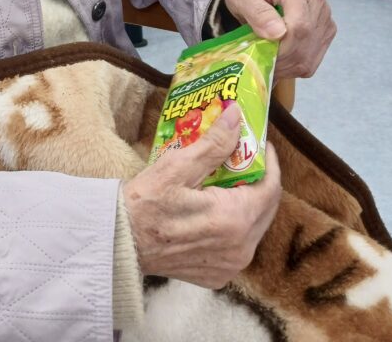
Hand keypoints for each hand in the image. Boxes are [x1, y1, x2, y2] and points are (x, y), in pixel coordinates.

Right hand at [122, 105, 281, 287]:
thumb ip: (214, 144)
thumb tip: (236, 116)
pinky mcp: (218, 275)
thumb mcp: (178, 166)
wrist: (120, 243)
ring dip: (247, 202)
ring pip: (254, 227)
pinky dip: (234, 225)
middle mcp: (241, 249)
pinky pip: (238, 245)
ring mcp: (230, 265)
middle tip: (243, 158)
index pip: (271, 187)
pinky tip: (214, 209)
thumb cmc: (145, 202)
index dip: (269, 162)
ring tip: (228, 181)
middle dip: (259, 180)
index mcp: (234, 220)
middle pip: (266, 208)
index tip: (260, 142)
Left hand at [223, 0, 335, 77]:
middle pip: (306, 39)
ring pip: (311, 53)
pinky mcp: (326, 32)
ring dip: (287, 65)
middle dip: (282, 57)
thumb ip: (257, 11)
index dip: (283, 45)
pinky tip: (278, 61)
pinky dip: (293, 66)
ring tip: (267, 60)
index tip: (263, 52)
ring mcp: (324, 16)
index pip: (299, 23)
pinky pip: (313, 60)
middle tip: (261, 60)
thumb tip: (277, 33)